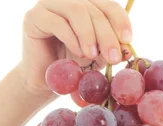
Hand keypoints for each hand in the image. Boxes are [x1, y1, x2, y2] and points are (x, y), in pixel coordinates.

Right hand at [18, 0, 132, 98]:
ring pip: (76, 10)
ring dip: (89, 34)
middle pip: (93, 9)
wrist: (48, 80)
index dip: (120, 20)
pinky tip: (78, 53)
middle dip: (107, 34)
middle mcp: (68, 0)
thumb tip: (128, 48)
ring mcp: (49, 5)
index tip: (128, 40)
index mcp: (88, 5)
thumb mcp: (100, 56)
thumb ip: (112, 48)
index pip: (108, 5)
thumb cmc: (75, 64)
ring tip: (92, 55)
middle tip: (113, 57)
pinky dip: (71, 38)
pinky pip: (56, 22)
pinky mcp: (34, 17)